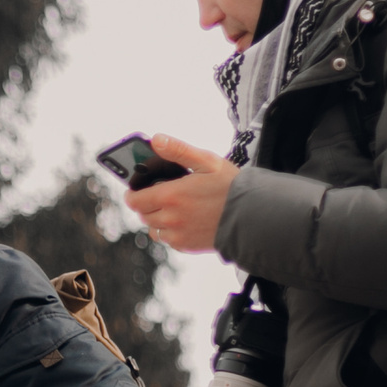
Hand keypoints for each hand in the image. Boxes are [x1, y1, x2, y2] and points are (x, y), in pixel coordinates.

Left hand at [123, 134, 238, 253]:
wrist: (253, 216)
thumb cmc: (231, 187)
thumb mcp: (206, 161)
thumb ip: (178, 150)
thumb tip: (156, 140)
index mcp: (170, 195)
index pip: (134, 200)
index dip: (133, 194)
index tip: (136, 190)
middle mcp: (169, 218)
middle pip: (143, 214)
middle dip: (148, 204)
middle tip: (162, 195)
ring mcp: (177, 234)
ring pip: (154, 229)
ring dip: (158, 219)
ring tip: (175, 209)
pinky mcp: (186, 246)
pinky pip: (168, 240)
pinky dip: (171, 232)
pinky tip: (186, 221)